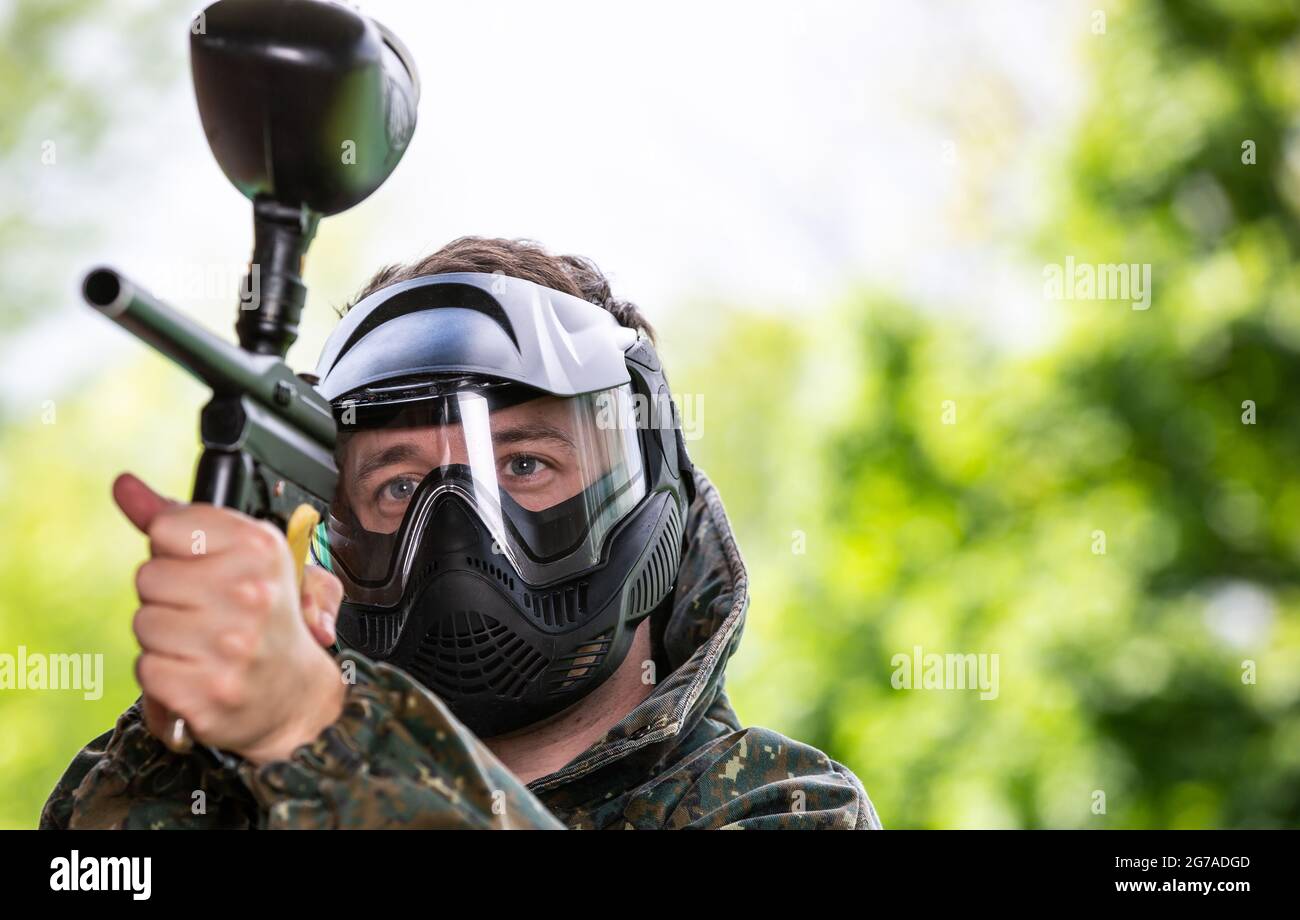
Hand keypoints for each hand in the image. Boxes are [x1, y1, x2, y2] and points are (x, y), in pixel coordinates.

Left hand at [114, 472, 347, 764]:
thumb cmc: (264, 619)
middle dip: (166, 596)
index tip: (202, 566)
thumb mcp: (239, 555)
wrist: (296, 694)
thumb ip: (177, 519)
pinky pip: (146, 668)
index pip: (166, 527)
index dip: (175, 550)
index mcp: (261, 548)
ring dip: (164, 638)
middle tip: (206, 612)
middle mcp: (251, 591)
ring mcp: (231, 644)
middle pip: (148, 577)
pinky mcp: (209, 689)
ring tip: (203, 644)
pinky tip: (197, 672)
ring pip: (144, 624)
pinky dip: (164, 675)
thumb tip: (124, 485)